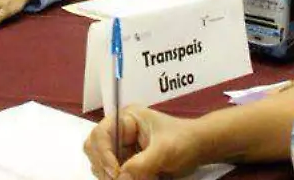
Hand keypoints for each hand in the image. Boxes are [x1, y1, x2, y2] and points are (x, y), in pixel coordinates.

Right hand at [83, 106, 201, 179]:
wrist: (199, 148)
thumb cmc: (184, 141)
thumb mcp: (165, 151)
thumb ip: (142, 164)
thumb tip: (121, 178)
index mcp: (126, 118)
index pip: (100, 134)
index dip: (103, 154)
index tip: (116, 173)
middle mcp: (119, 131)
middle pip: (94, 149)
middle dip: (105, 167)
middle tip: (120, 179)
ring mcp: (121, 147)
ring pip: (100, 165)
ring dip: (112, 175)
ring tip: (138, 178)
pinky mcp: (125, 162)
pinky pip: (112, 174)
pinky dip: (119, 179)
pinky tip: (140, 178)